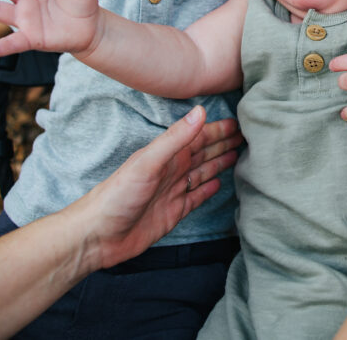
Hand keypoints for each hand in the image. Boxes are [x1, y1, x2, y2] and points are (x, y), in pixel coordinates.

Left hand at [65, 105, 242, 269]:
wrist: (98, 235)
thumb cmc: (117, 195)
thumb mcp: (148, 162)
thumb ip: (175, 138)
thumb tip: (201, 111)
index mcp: (167, 155)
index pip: (199, 136)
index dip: (219, 129)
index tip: (241, 121)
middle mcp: (172, 170)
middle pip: (204, 152)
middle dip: (224, 143)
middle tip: (248, 136)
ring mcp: (173, 191)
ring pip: (203, 172)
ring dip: (220, 163)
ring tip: (240, 155)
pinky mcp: (174, 212)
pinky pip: (196, 197)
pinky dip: (208, 190)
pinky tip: (220, 184)